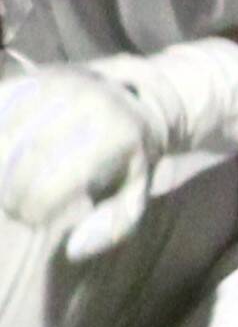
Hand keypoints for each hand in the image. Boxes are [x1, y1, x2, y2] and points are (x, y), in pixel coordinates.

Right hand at [0, 62, 161, 258]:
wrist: (134, 95)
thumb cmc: (131, 155)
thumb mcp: (135, 191)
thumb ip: (111, 225)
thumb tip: (73, 250)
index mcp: (113, 133)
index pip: (53, 183)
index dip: (34, 209)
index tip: (33, 219)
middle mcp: (83, 102)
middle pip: (22, 161)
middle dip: (10, 192)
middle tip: (13, 207)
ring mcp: (54, 84)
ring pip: (3, 136)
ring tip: (5, 186)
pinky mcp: (32, 76)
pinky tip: (1, 156)